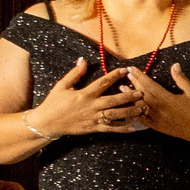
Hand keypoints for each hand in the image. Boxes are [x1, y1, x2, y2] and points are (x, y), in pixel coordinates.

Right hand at [27, 61, 145, 137]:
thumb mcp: (62, 86)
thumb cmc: (54, 103)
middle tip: (141, 93)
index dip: (114, 76)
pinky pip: (110, 129)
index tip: (125, 70)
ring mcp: (93, 118)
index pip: (102, 83)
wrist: (47, 123)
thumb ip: (74, 74)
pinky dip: (122, 128)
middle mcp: (91, 106)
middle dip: (128, 96)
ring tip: (142, 108)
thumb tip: (83, 60)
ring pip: (115, 115)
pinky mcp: (93, 128)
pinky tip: (133, 127)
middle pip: (113, 100)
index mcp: (84, 94)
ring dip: (129, 112)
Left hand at [121, 62, 189, 142]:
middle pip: (142, 94)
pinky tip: (128, 106)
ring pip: (139, 105)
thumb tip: (175, 65)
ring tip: (122, 88)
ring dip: (130, 96)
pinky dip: (133, 112)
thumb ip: (181, 79)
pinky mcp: (155, 126)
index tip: (132, 69)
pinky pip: (141, 119)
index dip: (139, 76)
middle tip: (127, 74)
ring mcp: (156, 118)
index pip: (149, 85)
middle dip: (134, 83)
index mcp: (167, 99)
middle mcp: (159, 109)